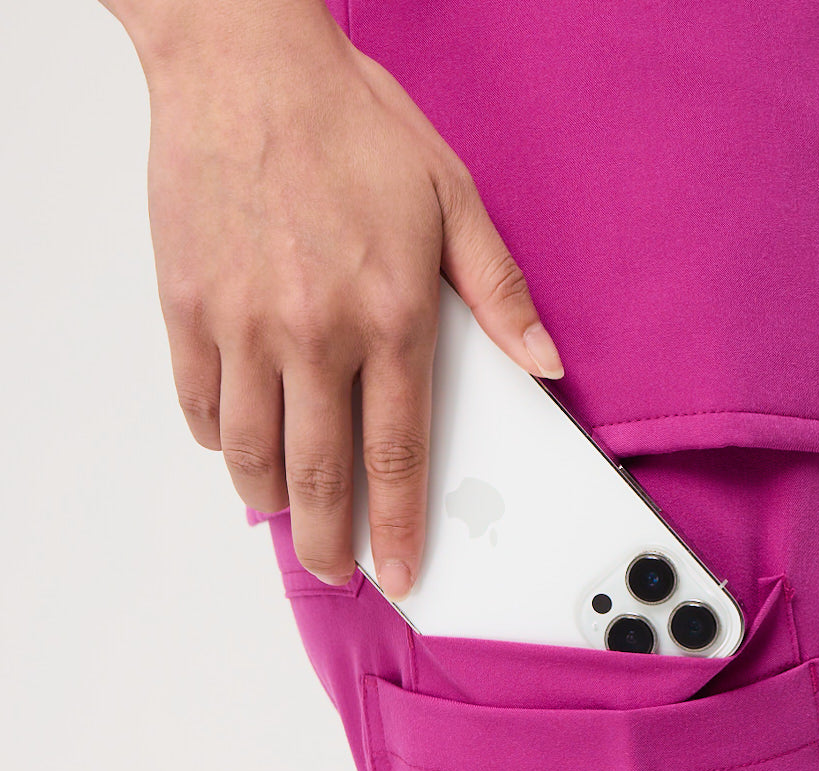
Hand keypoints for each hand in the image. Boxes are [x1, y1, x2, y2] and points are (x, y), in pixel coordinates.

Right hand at [110, 0, 561, 596]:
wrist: (242, 60)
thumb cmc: (349, 123)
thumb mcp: (451, 198)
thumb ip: (498, 292)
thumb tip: (543, 364)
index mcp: (390, 315)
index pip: (398, 455)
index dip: (399, 528)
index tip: (398, 573)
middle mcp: (314, 332)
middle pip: (320, 476)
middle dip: (330, 543)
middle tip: (336, 571)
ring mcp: (243, 324)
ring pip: (251, 454)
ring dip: (271, 501)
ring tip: (288, 515)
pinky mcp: (187, 307)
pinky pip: (200, 406)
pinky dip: (220, 440)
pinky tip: (239, 445)